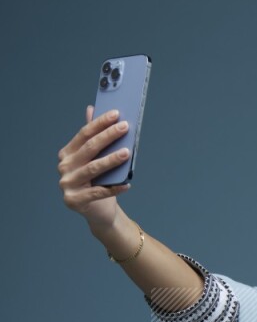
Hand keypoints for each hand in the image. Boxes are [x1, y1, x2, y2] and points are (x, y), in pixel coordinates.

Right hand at [57, 104, 131, 232]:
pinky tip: (127, 184)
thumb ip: (92, 137)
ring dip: (111, 160)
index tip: (116, 114)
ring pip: (92, 169)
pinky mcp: (74, 201)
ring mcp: (67, 184)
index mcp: (67, 154)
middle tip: (125, 127)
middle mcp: (64, 167)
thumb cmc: (98, 183)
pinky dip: (114, 188)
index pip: (84, 134)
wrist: (98, 213)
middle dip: (108, 136)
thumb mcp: (95, 160)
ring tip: (127, 153)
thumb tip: (92, 108)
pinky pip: (98, 192)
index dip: (100, 123)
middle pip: (89, 149)